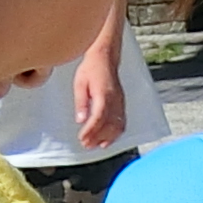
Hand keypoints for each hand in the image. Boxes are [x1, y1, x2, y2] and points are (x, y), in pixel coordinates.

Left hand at [71, 23, 127, 149]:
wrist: (105, 57)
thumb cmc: (90, 69)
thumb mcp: (80, 83)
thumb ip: (81, 102)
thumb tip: (80, 120)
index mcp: (103, 94)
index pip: (98, 117)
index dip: (91, 131)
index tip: (82, 138)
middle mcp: (115, 100)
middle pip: (109, 124)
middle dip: (97, 137)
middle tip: (85, 145)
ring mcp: (120, 102)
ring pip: (118, 126)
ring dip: (107, 138)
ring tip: (95, 145)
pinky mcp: (122, 103)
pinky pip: (122, 122)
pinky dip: (116, 133)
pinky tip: (106, 140)